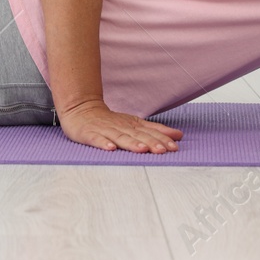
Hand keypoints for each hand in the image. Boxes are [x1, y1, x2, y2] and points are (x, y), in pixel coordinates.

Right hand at [57, 99, 182, 153]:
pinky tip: (110, 149)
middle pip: (137, 135)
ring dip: (131, 144)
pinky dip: (103, 143)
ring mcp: (105, 130)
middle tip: (163, 150)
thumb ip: (156, 130)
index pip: (149, 132)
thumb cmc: (110, 121)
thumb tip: (179, 135)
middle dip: (150, 142)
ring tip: (142, 150)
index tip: (174, 146)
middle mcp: (120, 127)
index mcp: (132, 125)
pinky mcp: (89, 134)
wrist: (80, 109)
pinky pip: (96, 139)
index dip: (162, 139)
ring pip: (120, 137)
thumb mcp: (135, 123)